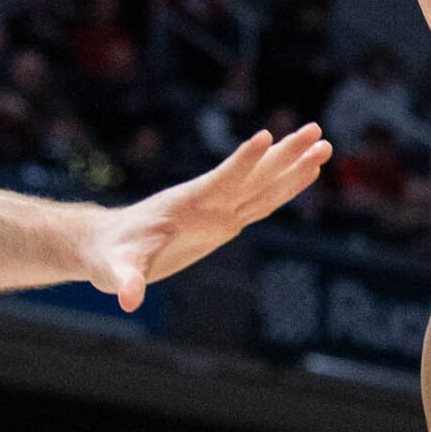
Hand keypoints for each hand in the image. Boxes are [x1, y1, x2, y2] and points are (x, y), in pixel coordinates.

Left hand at [79, 124, 329, 310]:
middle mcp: (209, 201)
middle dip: (285, 154)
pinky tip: (306, 173)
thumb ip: (127, 280)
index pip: (222, 178)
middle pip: (254, 174)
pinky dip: (285, 187)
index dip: (244, 160)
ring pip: (264, 184)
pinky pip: (261, 201)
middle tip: (317, 131)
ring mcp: (219, 209)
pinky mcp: (225, 221)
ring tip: (324, 144)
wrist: (107, 246)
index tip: (267, 136)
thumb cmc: (109, 255)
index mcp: (188, 204)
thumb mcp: (115, 270)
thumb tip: (129, 299)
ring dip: (293, 165)